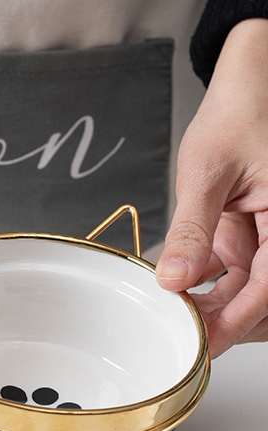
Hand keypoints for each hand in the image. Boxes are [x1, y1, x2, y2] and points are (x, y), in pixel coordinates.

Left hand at [157, 18, 267, 358]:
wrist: (247, 86)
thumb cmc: (241, 114)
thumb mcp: (207, 174)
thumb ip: (192, 230)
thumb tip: (173, 278)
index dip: (238, 320)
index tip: (207, 344)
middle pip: (262, 297)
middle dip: (226, 321)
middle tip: (184, 335)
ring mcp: (266, 238)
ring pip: (247, 290)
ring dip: (215, 307)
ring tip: (176, 317)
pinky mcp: (247, 235)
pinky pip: (233, 273)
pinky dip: (207, 287)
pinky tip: (180, 293)